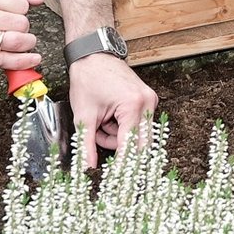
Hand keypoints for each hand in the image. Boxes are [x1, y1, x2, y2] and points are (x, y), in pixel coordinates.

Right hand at [0, 0, 41, 68]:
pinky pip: (1, 61)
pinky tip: (32, 60)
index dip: (23, 8)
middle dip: (25, 26)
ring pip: (15, 43)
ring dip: (27, 43)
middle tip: (18, 26)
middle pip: (20, 24)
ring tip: (26, 41)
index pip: (20, 5)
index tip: (18, 10)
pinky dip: (21, 62)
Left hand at [68, 54, 159, 169]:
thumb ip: (87, 144)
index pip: (130, 145)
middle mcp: (147, 103)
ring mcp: (149, 101)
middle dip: (118, 145)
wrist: (94, 55)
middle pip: (139, 143)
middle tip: (99, 137)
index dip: (121, 164)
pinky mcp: (147, 100)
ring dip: (118, 136)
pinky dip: (122, 127)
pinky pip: (138, 125)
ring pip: (138, 136)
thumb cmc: (89, 78)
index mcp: (133, 105)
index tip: (115, 178)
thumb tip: (88, 166)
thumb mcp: (84, 115)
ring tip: (100, 122)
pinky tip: (109, 117)